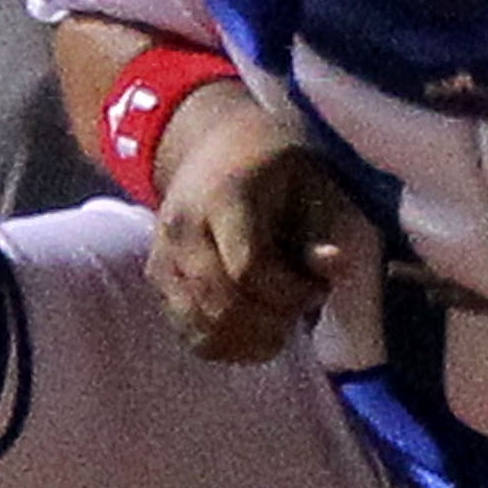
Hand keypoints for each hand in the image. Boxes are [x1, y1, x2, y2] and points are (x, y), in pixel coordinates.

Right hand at [146, 83, 378, 364]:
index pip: (248, 268)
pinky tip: (254, 329)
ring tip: (280, 321)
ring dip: (250, 339)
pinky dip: (226, 343)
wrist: (213, 144)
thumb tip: (330, 267)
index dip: (289, 293)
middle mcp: (181, 228)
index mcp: (222, 196)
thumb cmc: (273, 164)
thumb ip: (321, 227)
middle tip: (301, 310)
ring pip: (202, 328)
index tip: (318, 289)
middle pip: (222, 305)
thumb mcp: (310, 181)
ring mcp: (162, 255)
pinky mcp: (157, 277)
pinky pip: (188, 331)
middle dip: (272, 322)